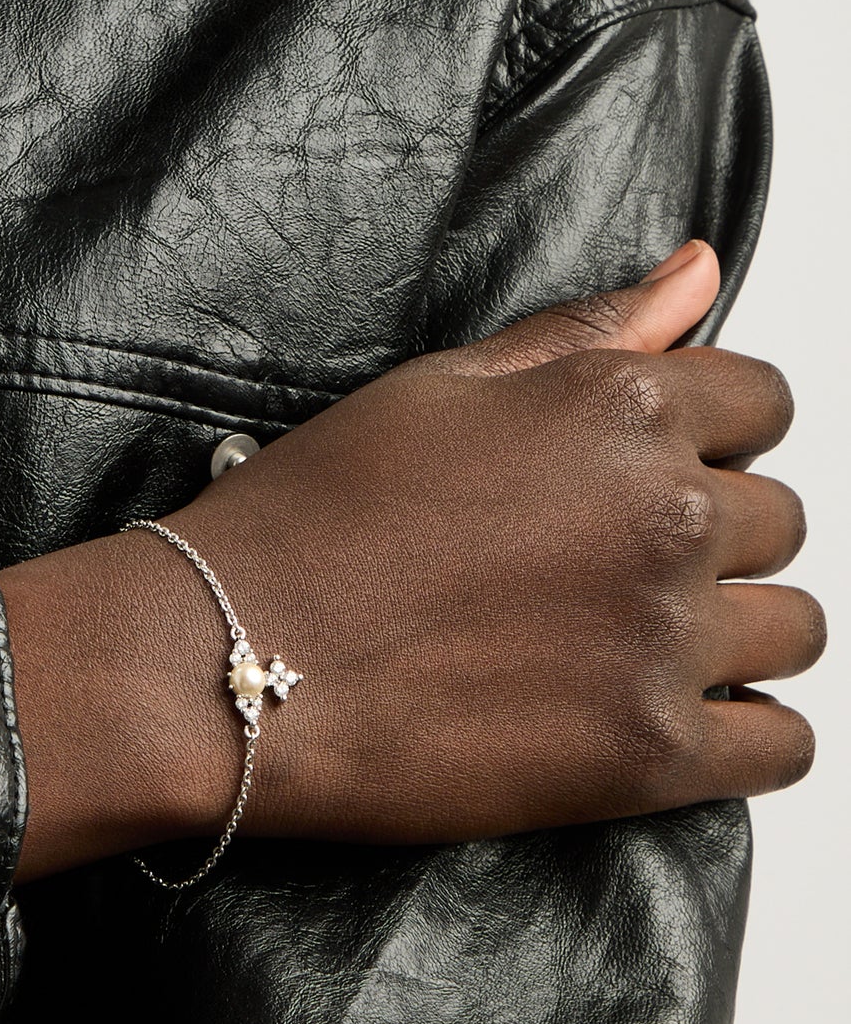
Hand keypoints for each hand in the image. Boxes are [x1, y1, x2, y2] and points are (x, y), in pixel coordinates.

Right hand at [167, 239, 822, 844]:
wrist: (229, 658)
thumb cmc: (316, 516)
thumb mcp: (444, 384)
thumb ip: (589, 329)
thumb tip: (697, 270)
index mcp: (619, 406)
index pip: (761, 403)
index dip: (713, 436)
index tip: (663, 469)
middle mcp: (667, 511)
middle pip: (779, 518)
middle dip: (718, 536)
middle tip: (616, 565)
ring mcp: (666, 635)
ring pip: (796, 627)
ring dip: (740, 632)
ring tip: (640, 640)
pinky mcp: (653, 753)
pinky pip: (783, 747)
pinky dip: (751, 736)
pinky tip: (678, 718)